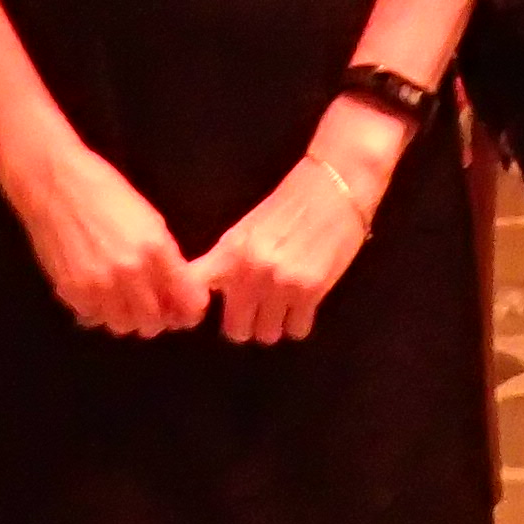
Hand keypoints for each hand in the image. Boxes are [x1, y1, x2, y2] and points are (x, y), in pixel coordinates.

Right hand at [8, 142, 203, 338]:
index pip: (186, 301)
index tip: (186, 310)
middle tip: (153, 306)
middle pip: (155, 322)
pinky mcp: (72, 291)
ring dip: (128, 318)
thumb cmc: (106, 193)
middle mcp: (130, 272)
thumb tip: (177, 291)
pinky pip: (94, 319)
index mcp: (156, 249)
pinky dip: (100, 312)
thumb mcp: (150, 220)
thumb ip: (167, 259)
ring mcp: (99, 285)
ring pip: (124, 326)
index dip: (189, 311)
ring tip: (124, 300)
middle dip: (158, 317)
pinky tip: (99, 293)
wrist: (55, 183)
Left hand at [191, 154, 380, 344]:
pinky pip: (296, 331)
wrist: (333, 188)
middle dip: (245, 324)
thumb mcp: (247, 230)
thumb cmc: (289, 206)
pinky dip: (298, 322)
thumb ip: (227, 262)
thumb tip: (213, 295)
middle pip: (235, 330)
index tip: (197, 317)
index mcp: (230, 251)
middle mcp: (250, 271)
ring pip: (266, 335)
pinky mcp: (311, 292)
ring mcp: (280, 284)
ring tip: (282, 306)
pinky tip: (303, 303)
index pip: (194, 290)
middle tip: (256, 311)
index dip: (190, 310)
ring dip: (274, 325)